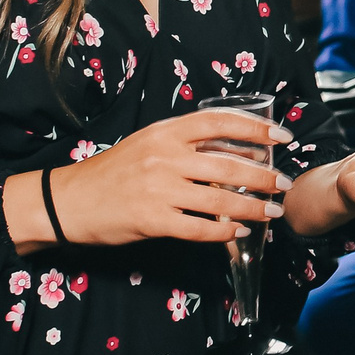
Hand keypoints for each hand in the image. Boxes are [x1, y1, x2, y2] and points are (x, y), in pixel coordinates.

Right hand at [41, 107, 292, 246]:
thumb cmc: (114, 172)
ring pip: (220, 199)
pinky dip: (223, 232)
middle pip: (229, 164)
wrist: (69, 201)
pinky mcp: (153, 220)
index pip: (220, 122)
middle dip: (265, 176)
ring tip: (272, 212)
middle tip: (285, 184)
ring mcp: (159, 189)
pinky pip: (199, 228)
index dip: (256, 127)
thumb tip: (234, 148)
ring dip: (253, 207)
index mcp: (166, 132)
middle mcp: (165, 156)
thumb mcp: (148, 144)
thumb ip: (185, 143)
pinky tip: (238, 233)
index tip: (282, 136)